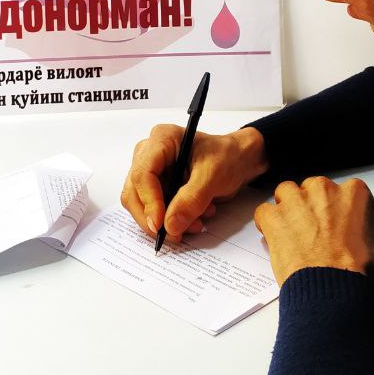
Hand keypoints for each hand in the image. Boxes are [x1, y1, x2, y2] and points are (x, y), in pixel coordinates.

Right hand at [120, 124, 268, 241]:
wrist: (238, 160)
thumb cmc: (228, 157)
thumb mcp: (213, 176)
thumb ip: (191, 200)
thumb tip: (170, 226)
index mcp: (162, 140)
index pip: (142, 174)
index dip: (149, 202)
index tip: (161, 225)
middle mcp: (150, 153)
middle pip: (134, 191)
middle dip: (153, 217)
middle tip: (174, 235)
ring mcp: (152, 170)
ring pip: (141, 204)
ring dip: (164, 221)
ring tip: (195, 224)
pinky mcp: (157, 186)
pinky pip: (154, 209)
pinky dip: (171, 220)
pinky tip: (194, 219)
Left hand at [254, 175, 373, 291]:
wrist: (334, 291)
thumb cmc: (359, 272)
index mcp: (353, 194)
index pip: (344, 192)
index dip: (339, 209)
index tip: (337, 223)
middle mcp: (323, 191)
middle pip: (313, 190)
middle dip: (312, 207)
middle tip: (316, 231)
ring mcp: (296, 202)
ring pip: (286, 193)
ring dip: (288, 208)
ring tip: (294, 231)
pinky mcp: (275, 218)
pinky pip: (264, 212)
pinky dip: (268, 224)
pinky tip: (276, 237)